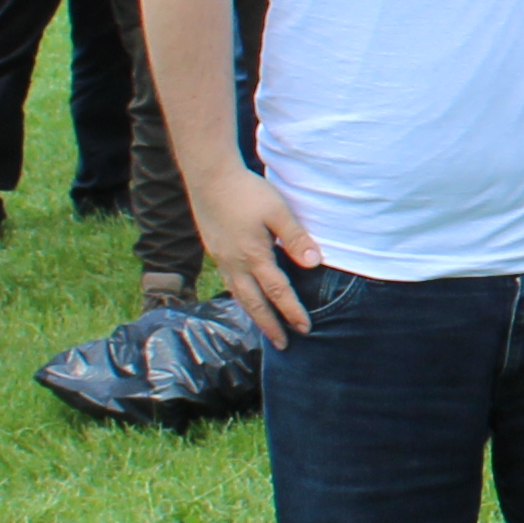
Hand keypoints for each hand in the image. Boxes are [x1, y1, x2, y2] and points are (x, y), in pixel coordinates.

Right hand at [194, 165, 325, 342]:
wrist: (210, 178)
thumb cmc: (247, 192)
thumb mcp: (278, 211)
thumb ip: (296, 238)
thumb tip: (314, 262)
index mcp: (254, 256)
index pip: (278, 292)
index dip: (292, 311)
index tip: (304, 328)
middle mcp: (236, 264)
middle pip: (255, 303)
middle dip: (270, 326)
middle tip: (283, 345)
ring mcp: (222, 259)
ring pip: (239, 296)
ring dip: (254, 315)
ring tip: (265, 329)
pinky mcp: (215, 252)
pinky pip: (229, 283)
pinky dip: (241, 297)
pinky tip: (245, 298)